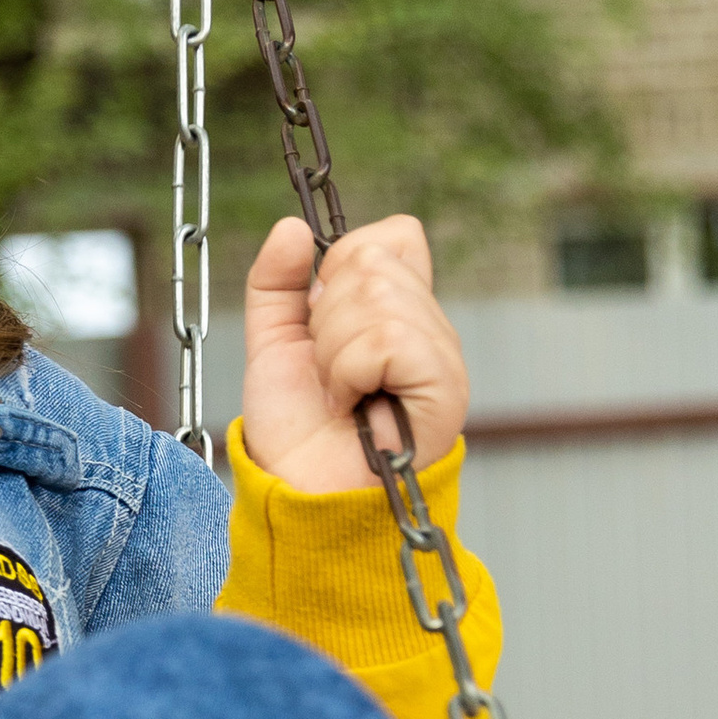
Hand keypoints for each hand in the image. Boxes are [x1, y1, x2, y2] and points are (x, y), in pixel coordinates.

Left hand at [240, 211, 468, 494]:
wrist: (298, 491)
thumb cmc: (294, 429)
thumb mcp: (272, 342)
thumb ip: (276, 282)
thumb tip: (293, 228)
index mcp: (400, 310)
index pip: (396, 235)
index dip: (344, 265)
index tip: (320, 322)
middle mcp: (430, 326)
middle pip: (375, 260)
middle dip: (326, 320)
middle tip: (329, 373)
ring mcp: (443, 354)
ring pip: (377, 293)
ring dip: (334, 353)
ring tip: (339, 394)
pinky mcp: (445, 384)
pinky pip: (387, 337)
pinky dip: (350, 372)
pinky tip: (353, 406)